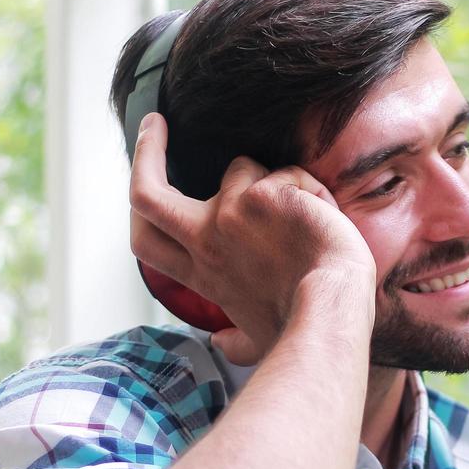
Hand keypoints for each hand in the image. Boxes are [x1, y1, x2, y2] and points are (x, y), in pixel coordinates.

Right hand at [128, 112, 375, 363]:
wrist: (332, 310)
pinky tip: (324, 219)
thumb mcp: (258, 338)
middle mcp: (206, 241)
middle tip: (154, 125)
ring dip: (276, 180)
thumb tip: (222, 344)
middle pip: (146, 192)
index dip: (136, 205)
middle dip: (145, 151)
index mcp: (203, 272)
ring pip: (242, 168)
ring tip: (310, 218)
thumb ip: (236, 340)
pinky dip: (310, 190)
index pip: (145, 239)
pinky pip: (287, 173)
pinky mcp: (262, 195)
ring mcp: (229, 214)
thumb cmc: (304, 328)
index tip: (143, 173)